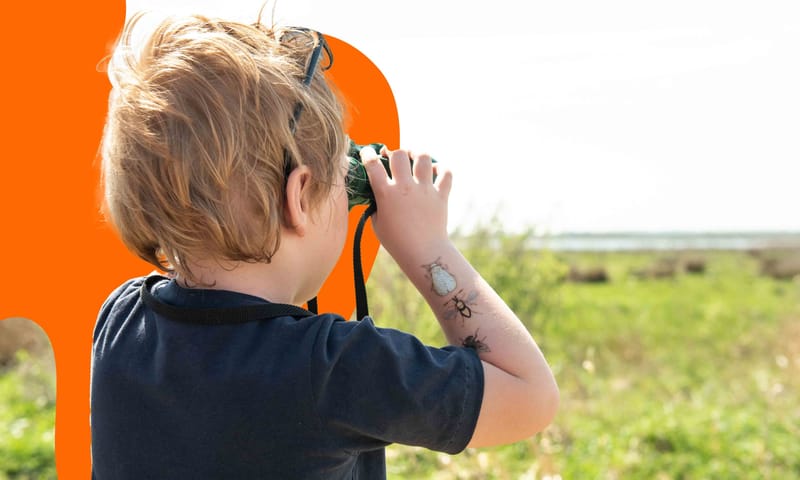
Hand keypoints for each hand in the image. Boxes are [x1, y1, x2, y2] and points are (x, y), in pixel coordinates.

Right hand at [360, 145, 452, 261]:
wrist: (423, 254)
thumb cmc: (397, 242)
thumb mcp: (377, 223)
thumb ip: (375, 204)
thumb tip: (375, 192)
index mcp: (386, 195)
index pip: (372, 165)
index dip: (367, 154)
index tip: (367, 153)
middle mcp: (405, 188)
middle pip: (398, 154)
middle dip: (394, 152)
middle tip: (393, 157)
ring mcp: (424, 190)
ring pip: (423, 157)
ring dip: (417, 154)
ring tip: (414, 158)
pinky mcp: (441, 195)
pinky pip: (446, 173)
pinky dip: (441, 169)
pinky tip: (434, 172)